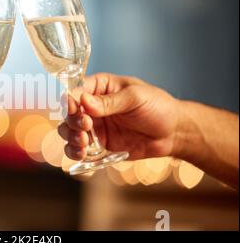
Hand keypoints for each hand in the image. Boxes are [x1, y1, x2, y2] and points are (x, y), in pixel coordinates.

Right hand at [58, 73, 181, 160]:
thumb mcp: (136, 98)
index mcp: (100, 87)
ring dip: (71, 138)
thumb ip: (110, 102)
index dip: (71, 102)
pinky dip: (75, 153)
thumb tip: (85, 102)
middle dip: (72, 122)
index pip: (75, 91)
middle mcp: (92, 107)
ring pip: (69, 132)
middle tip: (86, 128)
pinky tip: (82, 155)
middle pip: (68, 114)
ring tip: (83, 144)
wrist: (173, 133)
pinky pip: (79, 150)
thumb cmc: (158, 107)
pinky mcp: (99, 145)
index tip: (76, 111)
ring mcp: (94, 127)